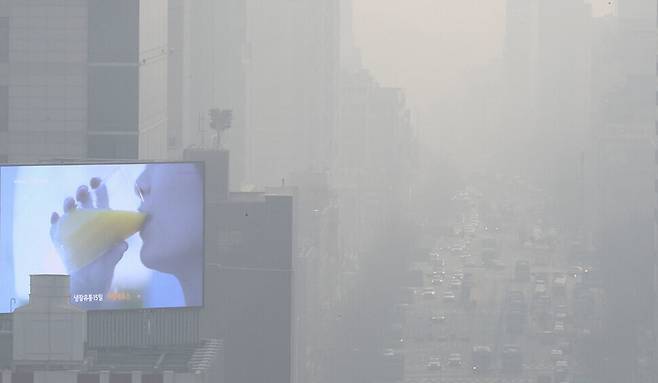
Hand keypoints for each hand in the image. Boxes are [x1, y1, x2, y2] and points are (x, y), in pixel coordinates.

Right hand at [50, 178, 126, 294]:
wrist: (88, 286)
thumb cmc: (103, 269)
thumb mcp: (112, 260)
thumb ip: (116, 251)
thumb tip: (122, 245)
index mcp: (102, 224)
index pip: (102, 203)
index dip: (99, 190)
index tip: (97, 181)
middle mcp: (88, 225)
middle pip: (85, 204)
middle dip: (83, 194)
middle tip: (83, 189)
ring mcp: (74, 232)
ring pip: (70, 213)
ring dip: (69, 205)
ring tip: (70, 201)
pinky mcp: (62, 242)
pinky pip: (56, 229)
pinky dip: (55, 222)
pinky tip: (55, 216)